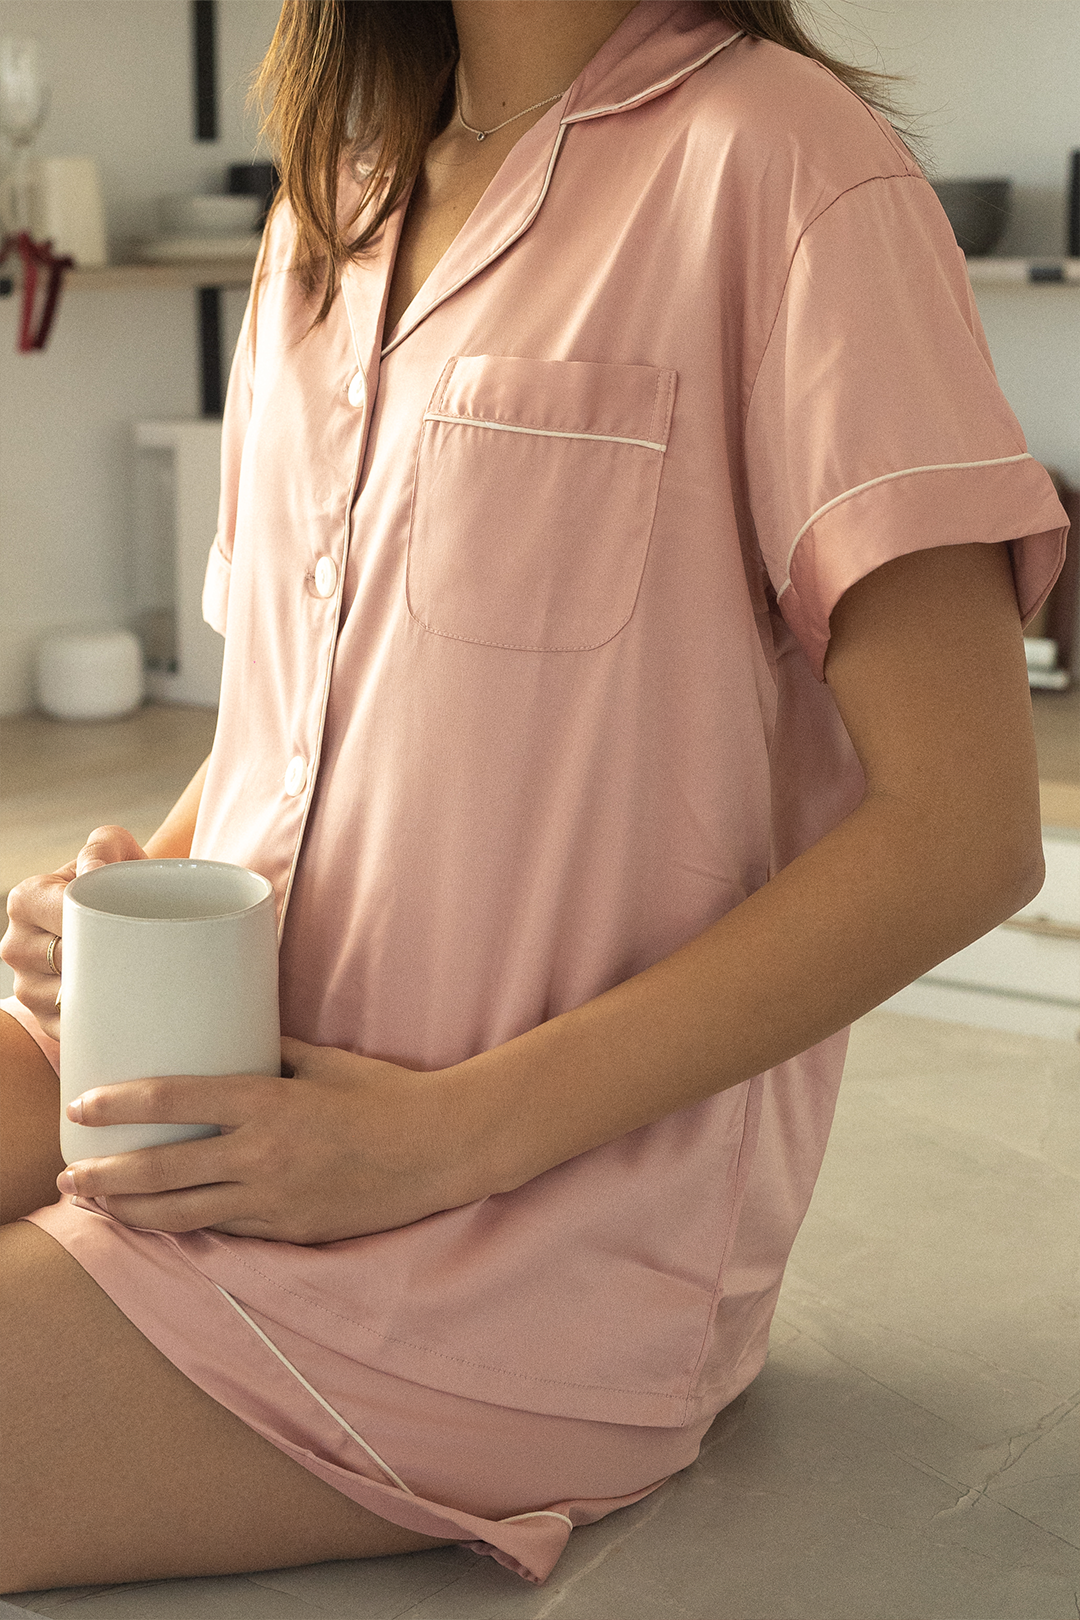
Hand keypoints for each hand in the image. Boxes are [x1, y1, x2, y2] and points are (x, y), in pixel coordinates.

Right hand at [1, 826, 146, 1040]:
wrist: (126, 913)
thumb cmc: (120, 880)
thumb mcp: (115, 849)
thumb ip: (104, 847)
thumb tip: (94, 873)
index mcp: (26, 900)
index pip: (61, 914)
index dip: (99, 921)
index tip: (134, 923)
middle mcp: (16, 946)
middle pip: (63, 960)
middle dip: (106, 958)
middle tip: (146, 953)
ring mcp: (27, 988)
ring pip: (65, 998)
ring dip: (106, 992)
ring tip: (137, 977)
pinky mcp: (46, 1020)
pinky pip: (74, 1029)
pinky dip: (101, 1022)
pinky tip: (125, 1007)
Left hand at [55, 1036, 485, 1243]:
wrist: (442, 1149)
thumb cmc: (386, 1096)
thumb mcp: (324, 1061)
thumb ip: (272, 1052)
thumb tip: (229, 1035)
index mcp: (270, 1102)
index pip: (176, 1100)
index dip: (120, 1105)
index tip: (81, 1105)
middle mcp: (263, 1155)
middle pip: (161, 1172)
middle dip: (106, 1177)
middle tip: (70, 1175)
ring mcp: (274, 1199)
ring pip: (182, 1214)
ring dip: (130, 1212)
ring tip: (96, 1205)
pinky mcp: (288, 1230)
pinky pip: (223, 1229)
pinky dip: (183, 1226)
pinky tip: (157, 1221)